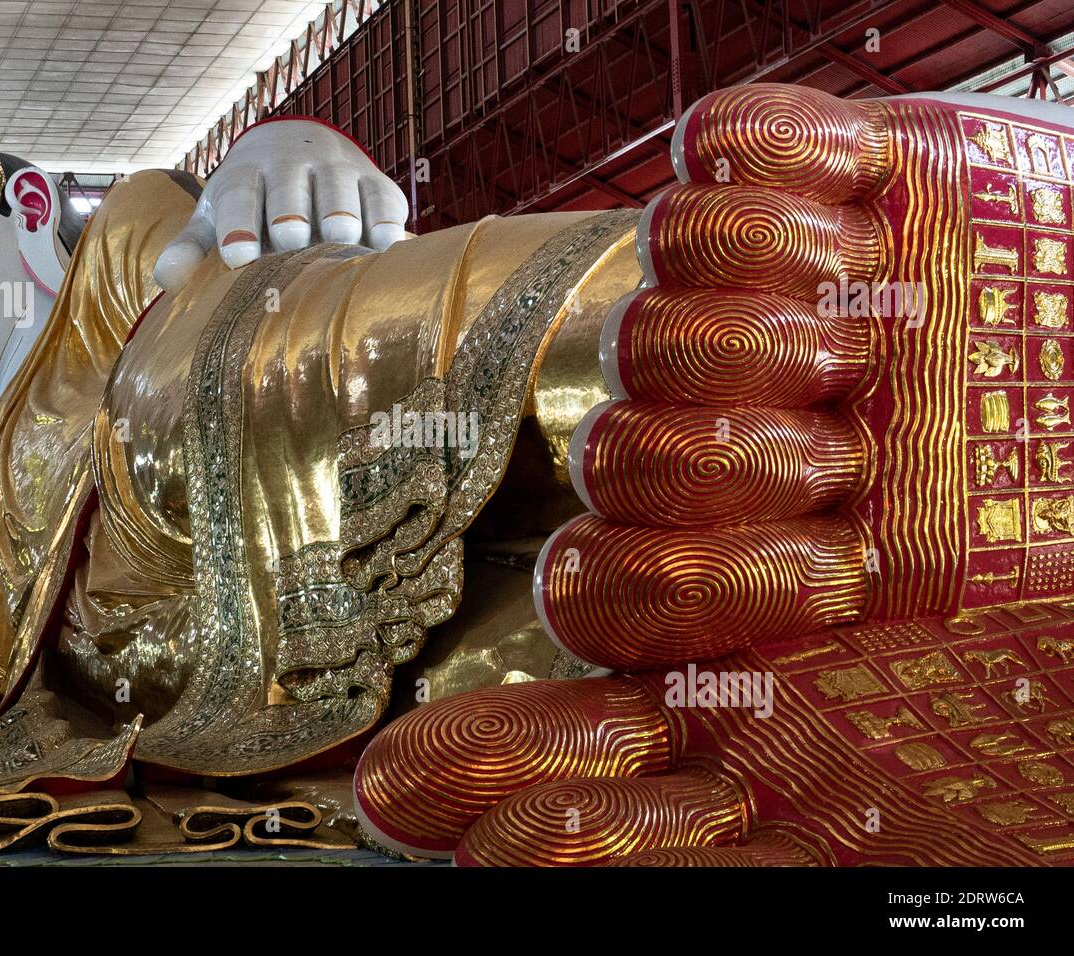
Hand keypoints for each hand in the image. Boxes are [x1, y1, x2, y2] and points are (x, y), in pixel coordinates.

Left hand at [154, 117, 408, 290]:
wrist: (302, 146)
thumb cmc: (252, 199)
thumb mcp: (217, 216)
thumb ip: (192, 247)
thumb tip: (165, 281)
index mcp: (246, 175)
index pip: (239, 196)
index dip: (238, 224)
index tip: (238, 255)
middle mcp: (293, 166)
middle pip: (291, 191)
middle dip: (291, 215)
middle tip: (291, 242)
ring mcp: (339, 172)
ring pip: (341, 193)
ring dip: (340, 218)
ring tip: (340, 247)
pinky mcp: (378, 186)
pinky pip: (385, 205)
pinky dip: (386, 228)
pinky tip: (384, 252)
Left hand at [354, 84, 1073, 864]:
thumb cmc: (1042, 672)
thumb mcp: (876, 787)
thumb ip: (669, 828)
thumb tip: (470, 838)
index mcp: (734, 584)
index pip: (597, 583)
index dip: (663, 588)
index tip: (811, 598)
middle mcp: (744, 452)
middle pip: (620, 439)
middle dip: (725, 471)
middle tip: (850, 488)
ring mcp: (796, 319)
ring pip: (663, 297)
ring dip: (755, 337)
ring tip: (866, 362)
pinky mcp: (866, 193)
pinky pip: (738, 146)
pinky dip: (766, 160)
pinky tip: (836, 213)